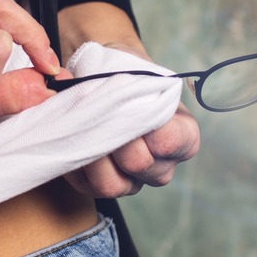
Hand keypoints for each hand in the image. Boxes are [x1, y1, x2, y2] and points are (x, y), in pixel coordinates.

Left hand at [63, 44, 200, 198]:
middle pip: (139, 164)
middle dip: (115, 135)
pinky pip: (87, 186)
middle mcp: (162, 166)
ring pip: (113, 185)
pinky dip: (76, 162)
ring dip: (94, 152)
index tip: (133, 106)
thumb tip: (76, 81)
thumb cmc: (127, 74)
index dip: (150, 127)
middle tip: (100, 112)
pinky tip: (74, 138)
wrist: (107, 81)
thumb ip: (124, 78)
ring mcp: (133, 181)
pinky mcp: (100, 188)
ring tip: (84, 126)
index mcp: (183, 137)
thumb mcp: (135, 67)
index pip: (173, 143)